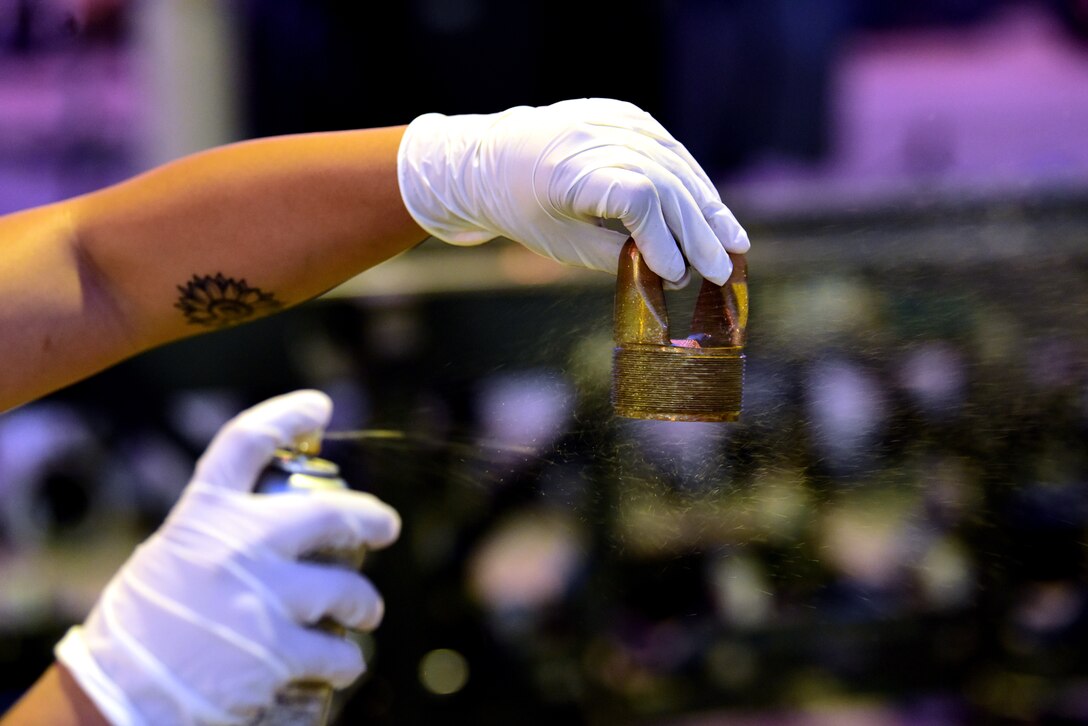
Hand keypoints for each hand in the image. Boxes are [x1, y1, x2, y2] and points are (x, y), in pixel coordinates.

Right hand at [55, 391, 400, 724]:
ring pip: (347, 589)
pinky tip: (343, 666)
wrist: (115, 697)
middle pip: (331, 513)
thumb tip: (273, 533)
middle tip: (386, 526)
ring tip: (366, 613)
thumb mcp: (170, 558)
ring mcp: (264, 598)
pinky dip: (345, 662)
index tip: (319, 406)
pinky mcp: (278, 652)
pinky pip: (338, 653)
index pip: (247, 441)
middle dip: (370, 518)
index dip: (288, 415)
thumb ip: (218, 538)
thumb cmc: (139, 629)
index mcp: (204, 515)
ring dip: (364, 604)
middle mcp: (240, 546)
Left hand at [397, 97, 748, 286]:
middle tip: (721, 271)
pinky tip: (713, 212)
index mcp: (569, 169)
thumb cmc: (522, 209)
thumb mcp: (561, 244)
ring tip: (734, 245)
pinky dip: (694, 183)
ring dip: (708, 209)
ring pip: (676, 166)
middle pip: (665, 184)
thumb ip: (614, 258)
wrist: (490, 159)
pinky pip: (671, 151)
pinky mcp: (626, 114)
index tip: (677, 276)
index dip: (664, 239)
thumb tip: (671, 274)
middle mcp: (594, 135)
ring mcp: (613, 118)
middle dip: (698, 233)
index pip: (638, 198)